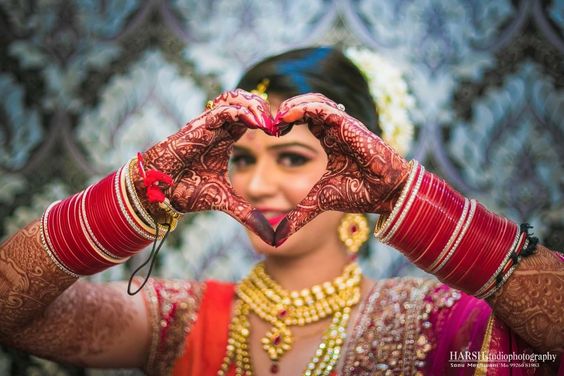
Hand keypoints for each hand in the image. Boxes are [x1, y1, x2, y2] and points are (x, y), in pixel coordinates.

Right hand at [140, 89, 274, 244]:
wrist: (159, 193)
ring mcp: (207, 125)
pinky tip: (258, 123)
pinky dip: (242, 112)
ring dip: (254, 106)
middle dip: (263, 107)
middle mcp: (217, 127)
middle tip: (277, 124)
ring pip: (234, 98)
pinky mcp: (198, 127)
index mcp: (225, 138)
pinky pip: (222, 110)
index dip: (266, 119)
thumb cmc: (186, 191)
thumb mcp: (224, 200)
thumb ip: (246, 213)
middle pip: (244, 101)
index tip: (281, 132)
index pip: (250, 116)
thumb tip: (268, 235)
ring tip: (268, 122)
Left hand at [273, 93, 409, 245]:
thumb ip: (298, 215)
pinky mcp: (350, 126)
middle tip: (269, 121)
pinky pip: (324, 109)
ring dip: (293, 105)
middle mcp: (336, 129)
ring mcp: (343, 125)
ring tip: (278, 117)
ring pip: (315, 101)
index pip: (305, 118)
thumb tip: (278, 238)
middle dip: (287, 108)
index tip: (270, 131)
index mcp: (329, 140)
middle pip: (308, 104)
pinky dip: (304, 108)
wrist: (385, 195)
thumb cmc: (359, 194)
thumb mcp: (318, 202)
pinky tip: (287, 116)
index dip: (286, 120)